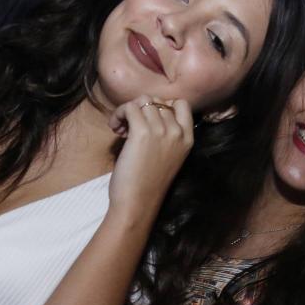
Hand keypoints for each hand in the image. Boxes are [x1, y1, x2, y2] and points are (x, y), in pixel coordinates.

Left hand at [107, 96, 193, 217]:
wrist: (138, 203)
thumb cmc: (149, 185)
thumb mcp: (169, 157)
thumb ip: (167, 136)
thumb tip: (148, 114)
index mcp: (188, 138)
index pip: (181, 104)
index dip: (162, 106)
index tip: (149, 120)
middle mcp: (177, 132)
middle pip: (157, 101)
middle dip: (141, 109)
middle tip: (129, 126)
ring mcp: (161, 131)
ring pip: (142, 102)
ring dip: (127, 111)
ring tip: (121, 128)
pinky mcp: (142, 132)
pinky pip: (129, 107)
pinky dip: (119, 114)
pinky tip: (115, 129)